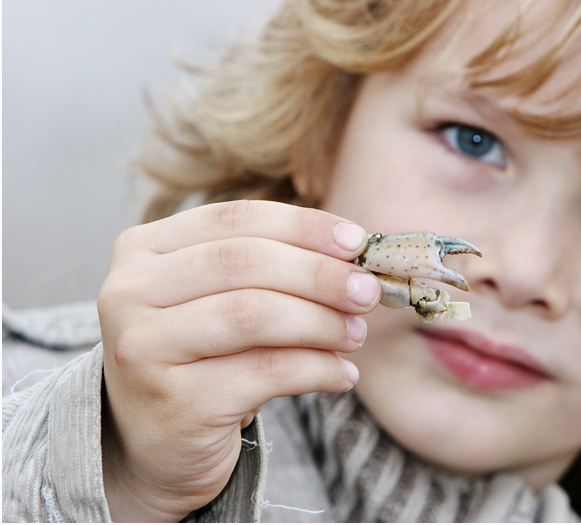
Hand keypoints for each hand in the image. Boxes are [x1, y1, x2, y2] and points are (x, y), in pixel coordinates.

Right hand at [98, 200, 379, 520]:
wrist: (158, 444)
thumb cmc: (201, 358)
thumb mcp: (219, 299)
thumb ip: (270, 268)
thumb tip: (353, 252)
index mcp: (142, 249)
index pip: (236, 219)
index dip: (304, 226)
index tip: (357, 241)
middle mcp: (128, 292)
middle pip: (246, 263)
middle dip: (320, 275)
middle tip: (367, 291)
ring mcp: (144, 348)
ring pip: (255, 315)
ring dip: (322, 323)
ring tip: (355, 335)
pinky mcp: (174, 401)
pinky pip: (267, 372)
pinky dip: (318, 369)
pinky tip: (342, 374)